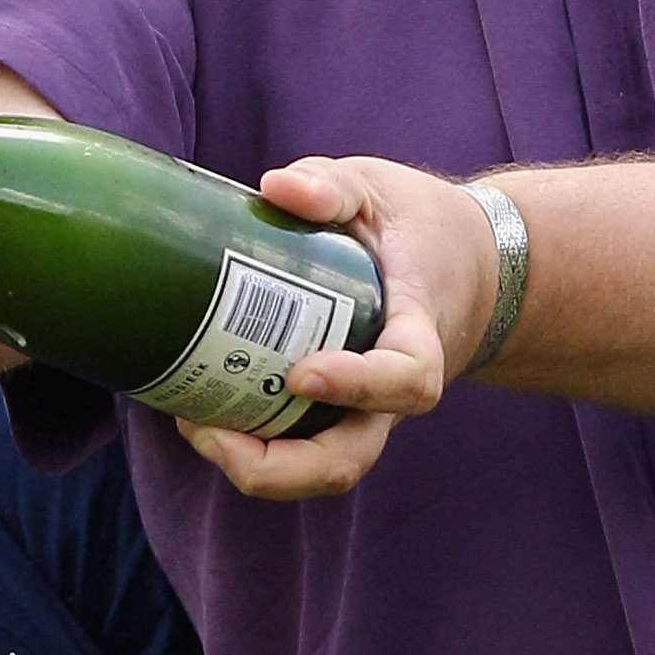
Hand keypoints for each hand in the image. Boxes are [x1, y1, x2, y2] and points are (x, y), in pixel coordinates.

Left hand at [178, 153, 499, 499]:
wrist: (460, 266)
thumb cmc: (414, 227)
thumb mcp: (379, 191)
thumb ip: (333, 186)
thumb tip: (275, 186)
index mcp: (419, 333)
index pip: (406, 379)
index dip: (357, 387)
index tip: (301, 373)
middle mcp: (393, 391)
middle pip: (351, 458)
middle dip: (281, 465)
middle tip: (213, 431)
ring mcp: (365, 411)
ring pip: (323, 469)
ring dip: (257, 467)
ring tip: (195, 426)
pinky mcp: (336, 414)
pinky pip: (300, 450)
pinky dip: (252, 448)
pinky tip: (199, 417)